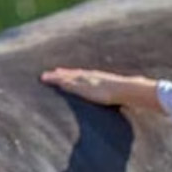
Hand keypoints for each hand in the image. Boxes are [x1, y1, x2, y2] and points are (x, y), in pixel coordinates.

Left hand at [40, 68, 157, 109]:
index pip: (78, 74)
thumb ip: (113, 94)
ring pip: (68, 78)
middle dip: (58, 74)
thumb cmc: (124, 93)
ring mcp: (87, 82)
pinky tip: (55, 83)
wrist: (128, 90)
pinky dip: (63, 82)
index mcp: (95, 78)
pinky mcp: (86, 88)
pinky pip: (71, 85)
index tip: (58, 72)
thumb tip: (118, 99)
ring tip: (44, 77)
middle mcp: (89, 77)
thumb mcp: (116, 93)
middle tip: (45, 74)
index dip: (68, 74)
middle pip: (70, 74)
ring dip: (56, 77)